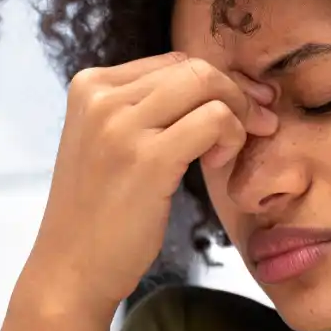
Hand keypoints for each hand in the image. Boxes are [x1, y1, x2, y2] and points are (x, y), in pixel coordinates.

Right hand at [26, 53, 277, 315]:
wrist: (71, 268)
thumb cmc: (100, 213)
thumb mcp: (109, 144)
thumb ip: (146, 110)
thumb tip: (216, 83)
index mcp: (89, 86)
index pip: (172, 62)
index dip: (217, 82)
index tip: (243, 108)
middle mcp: (101, 97)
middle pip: (194, 68)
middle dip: (238, 94)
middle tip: (259, 125)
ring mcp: (121, 125)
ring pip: (208, 85)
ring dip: (238, 115)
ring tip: (227, 153)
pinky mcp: (147, 158)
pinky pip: (215, 119)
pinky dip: (231, 136)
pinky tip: (217, 164)